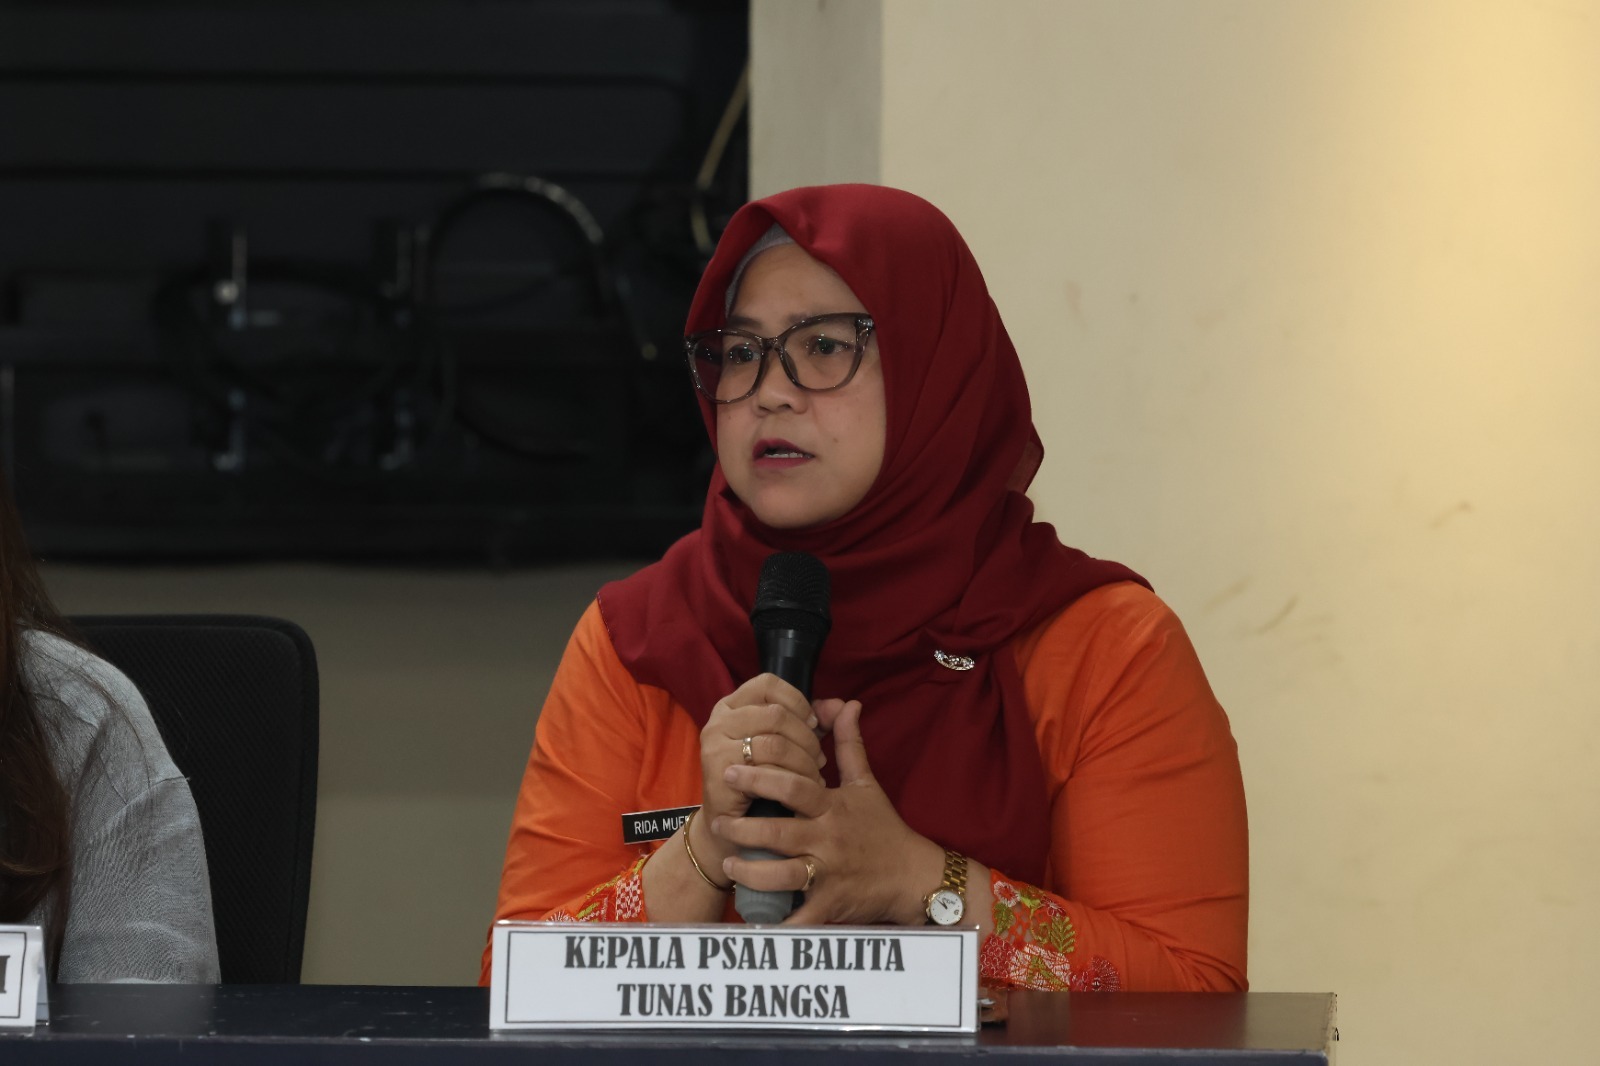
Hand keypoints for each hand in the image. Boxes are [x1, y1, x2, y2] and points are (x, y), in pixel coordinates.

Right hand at [697, 674, 827, 868]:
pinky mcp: (719, 773)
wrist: (732, 830)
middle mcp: (719, 720)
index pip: (768, 684)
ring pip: (774, 742)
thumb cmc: (764, 783)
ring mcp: (715, 745)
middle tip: (819, 760)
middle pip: (776, 714)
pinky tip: (799, 794)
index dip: (798, 702)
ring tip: (813, 779)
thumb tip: (849, 705)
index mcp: (733, 705)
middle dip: (806, 739)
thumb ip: (816, 722)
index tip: (814, 725)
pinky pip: (765, 770)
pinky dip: (790, 781)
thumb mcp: (789, 746)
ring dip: (802, 763)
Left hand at [715, 699, 943, 926]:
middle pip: (779, 831)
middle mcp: (828, 839)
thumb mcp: (867, 784)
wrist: (912, 876)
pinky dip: (777, 921)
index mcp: (832, 807)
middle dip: (744, 827)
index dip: (762, 776)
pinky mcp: (830, 905)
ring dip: (751, 870)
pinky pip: (799, 917)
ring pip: (782, 874)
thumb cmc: (884, 828)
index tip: (732, 769)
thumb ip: (848, 744)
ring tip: (729, 862)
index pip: (794, 787)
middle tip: (717, 819)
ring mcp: (828, 874)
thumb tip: (847, 703)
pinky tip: (753, 917)